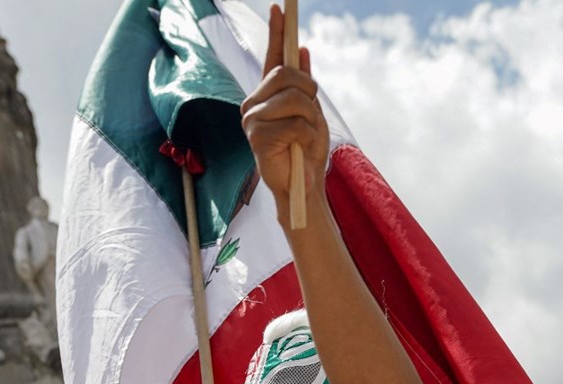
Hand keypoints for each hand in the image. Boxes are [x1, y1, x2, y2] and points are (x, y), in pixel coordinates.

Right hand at [241, 5, 329, 224]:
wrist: (302, 187)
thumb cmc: (304, 152)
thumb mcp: (311, 114)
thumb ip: (304, 86)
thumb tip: (303, 52)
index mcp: (266, 96)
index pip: (272, 58)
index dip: (277, 33)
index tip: (280, 9)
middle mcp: (253, 104)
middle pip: (287, 75)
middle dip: (309, 93)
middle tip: (311, 116)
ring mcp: (251, 119)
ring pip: (294, 98)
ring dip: (310, 118)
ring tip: (304, 137)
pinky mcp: (256, 136)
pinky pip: (296, 122)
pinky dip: (307, 136)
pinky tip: (298, 149)